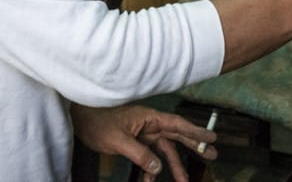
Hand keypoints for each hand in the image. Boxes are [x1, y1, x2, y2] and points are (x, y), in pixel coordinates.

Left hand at [70, 103, 215, 181]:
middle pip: (176, 136)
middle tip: (213, 155)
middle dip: (194, 146)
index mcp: (148, 118)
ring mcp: (141, 132)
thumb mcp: (118, 140)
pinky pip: (147, 155)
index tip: (213, 138)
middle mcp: (148, 124)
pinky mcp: (133, 140)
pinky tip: (149, 181)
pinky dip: (150, 168)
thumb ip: (139, 154)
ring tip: (184, 181)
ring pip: (163, 149)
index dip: (196, 131)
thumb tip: (158, 168)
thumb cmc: (96, 121)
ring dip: (172, 165)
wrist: (77, 116)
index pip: (176, 125)